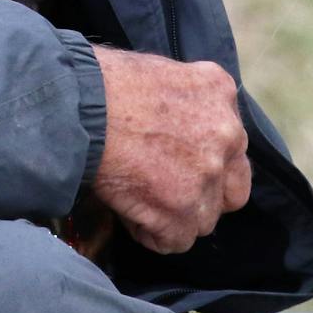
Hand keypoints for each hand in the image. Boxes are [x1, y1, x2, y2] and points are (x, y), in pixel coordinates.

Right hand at [90, 47, 252, 253]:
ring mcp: (208, 174)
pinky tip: (131, 215)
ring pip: (204, 219)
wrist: (80, 107)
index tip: (179, 163)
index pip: (231, 144)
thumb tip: (179, 125)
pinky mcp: (182, 208)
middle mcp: (226, 134)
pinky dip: (152, 234)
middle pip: (231, 188)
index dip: (206, 160)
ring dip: (175, 217)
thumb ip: (187, 101)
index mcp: (220, 92)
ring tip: (140, 200)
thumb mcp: (163, 71)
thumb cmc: (105, 84)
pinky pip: (176, 241)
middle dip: (204, 196)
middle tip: (168, 191)